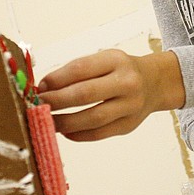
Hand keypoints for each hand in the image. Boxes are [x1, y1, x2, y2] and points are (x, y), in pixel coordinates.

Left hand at [38, 49, 184, 140]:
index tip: (40, 86)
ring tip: (48, 121)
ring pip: (93, 118)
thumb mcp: (103, 60)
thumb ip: (77, 71)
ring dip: (65, 122)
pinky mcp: (129, 125)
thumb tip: (45, 88)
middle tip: (38, 105)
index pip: (81, 68)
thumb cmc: (120, 70)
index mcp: (116, 60)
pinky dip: (79, 134)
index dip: (57, 79)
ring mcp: (130, 106)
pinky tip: (65, 132)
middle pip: (85, 94)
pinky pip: (100, 134)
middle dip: (57, 101)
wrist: (155, 83)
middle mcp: (126, 82)